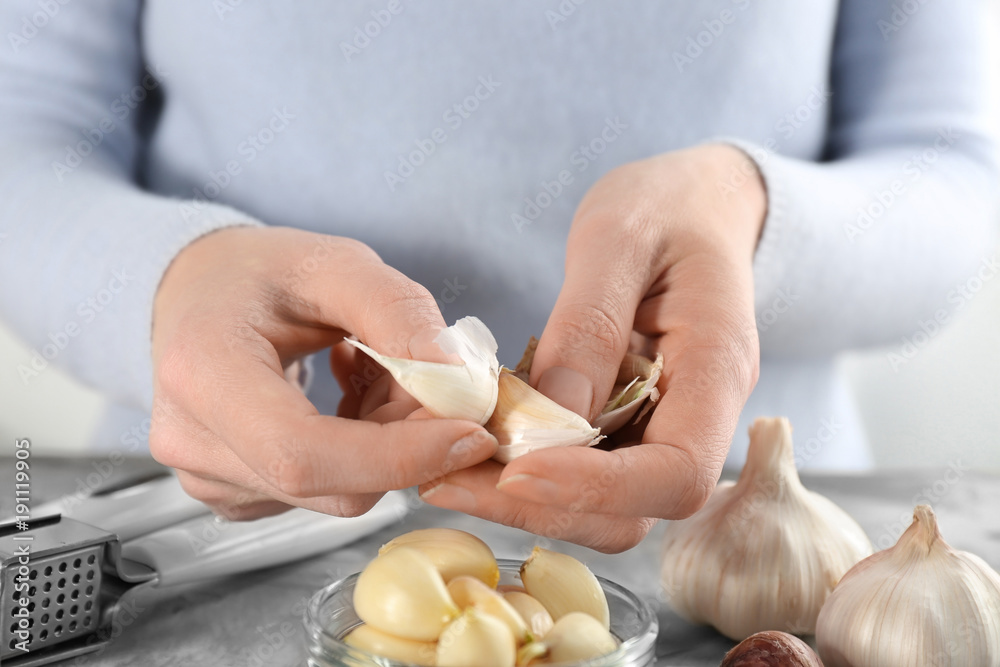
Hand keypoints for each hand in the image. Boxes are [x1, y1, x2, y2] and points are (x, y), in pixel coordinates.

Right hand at [150, 227, 497, 519]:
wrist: (197, 292)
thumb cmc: (257, 272)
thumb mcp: (334, 262)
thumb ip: (398, 311)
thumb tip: (456, 380)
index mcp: (203, 372)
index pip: (303, 452)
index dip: (397, 455)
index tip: (469, 432)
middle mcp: (192, 440)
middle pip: (334, 484)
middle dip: (406, 440)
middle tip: (422, 376)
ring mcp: (208, 476)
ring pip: (339, 493)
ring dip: (386, 443)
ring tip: (370, 371)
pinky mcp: (233, 494)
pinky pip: (324, 493)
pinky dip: (363, 453)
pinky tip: (348, 400)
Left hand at [419, 144, 765, 551]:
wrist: (694, 204)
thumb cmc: (664, 206)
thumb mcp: (617, 241)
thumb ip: (588, 326)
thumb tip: (548, 419)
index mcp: (719, 367)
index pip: (678, 472)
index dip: (598, 487)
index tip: (515, 469)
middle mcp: (700, 416)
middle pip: (635, 510)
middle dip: (543, 506)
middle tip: (448, 480)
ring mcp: (666, 427)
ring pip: (607, 509)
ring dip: (529, 503)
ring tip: (450, 472)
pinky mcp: (632, 426)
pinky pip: (587, 475)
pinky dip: (532, 476)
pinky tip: (477, 449)